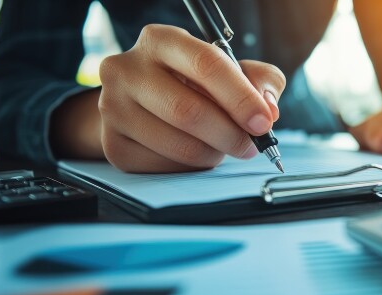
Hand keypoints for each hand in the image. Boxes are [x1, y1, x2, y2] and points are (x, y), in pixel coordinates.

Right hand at [52, 24, 285, 172]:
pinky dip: (191, 167)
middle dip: (230, 134)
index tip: (264, 121)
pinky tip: (195, 154)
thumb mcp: (230, 69)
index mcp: (160, 40)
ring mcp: (112, 108)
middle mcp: (126, 69)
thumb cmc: (193, 83)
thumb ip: (259, 80)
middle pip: (187, 110)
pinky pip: (164, 166)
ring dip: (212, 153)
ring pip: (177, 144)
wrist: (143, 103)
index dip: (240, 97)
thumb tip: (268, 108)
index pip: (206, 64)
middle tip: (250, 145)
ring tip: (221, 146)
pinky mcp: (113, 145)